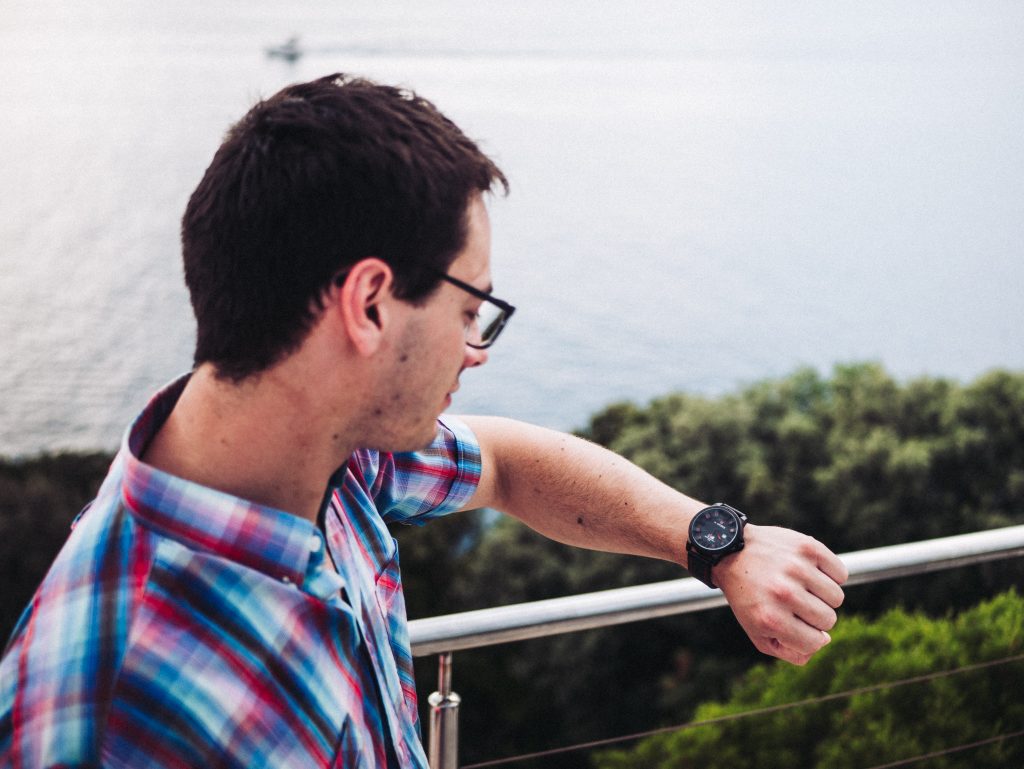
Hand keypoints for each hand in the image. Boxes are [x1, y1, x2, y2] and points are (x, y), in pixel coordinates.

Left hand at [713, 523, 847, 664]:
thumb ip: (790, 650)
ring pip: (837, 597)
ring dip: (823, 595)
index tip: (796, 623)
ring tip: (802, 586)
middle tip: (796, 602)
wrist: (731, 551)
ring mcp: (796, 568)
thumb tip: (824, 641)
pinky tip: (811, 573)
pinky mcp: (807, 548)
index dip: (809, 636)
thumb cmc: (748, 595)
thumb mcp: (757, 631)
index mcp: (771, 618)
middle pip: (828, 619)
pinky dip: (831, 576)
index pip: (815, 642)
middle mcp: (784, 593)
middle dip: (815, 615)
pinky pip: (840, 573)